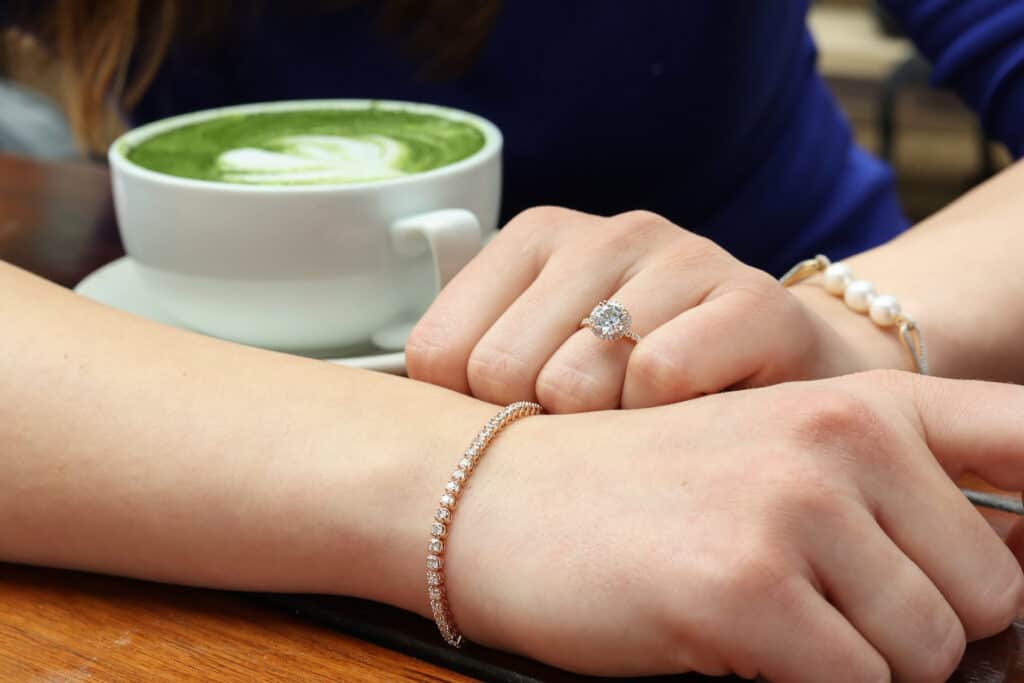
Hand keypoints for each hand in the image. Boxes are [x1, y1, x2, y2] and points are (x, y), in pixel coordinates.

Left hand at [407, 207, 890, 412]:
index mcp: (536, 239)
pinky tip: (686, 423)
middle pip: (497, 373)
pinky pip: (659, 379)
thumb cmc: (645, 382)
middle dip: (535, 430)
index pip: (436, 352)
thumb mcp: (549, 361)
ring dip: (601, 436)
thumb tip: (408, 436)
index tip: (518, 426)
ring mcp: (680, 256)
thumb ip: (477, 377)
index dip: (469, 417)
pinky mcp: (751, 298)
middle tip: (585, 436)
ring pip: (573, 382)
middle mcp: (604, 234)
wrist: (783, 368)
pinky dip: (662, 428)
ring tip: (637, 427)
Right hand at [445, 371, 1023, 680]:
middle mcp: (838, 440)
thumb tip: (1006, 580)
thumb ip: (888, 496)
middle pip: (986, 594)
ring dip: (853, 663)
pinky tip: (727, 641)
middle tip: (815, 608)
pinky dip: (797, 682)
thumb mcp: (767, 453)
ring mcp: (793, 511)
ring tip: (761, 619)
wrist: (498, 497)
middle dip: (916, 627)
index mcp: (856, 401)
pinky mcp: (746, 592)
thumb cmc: (634, 487)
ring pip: (925, 658)